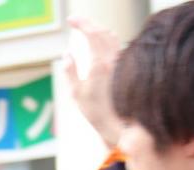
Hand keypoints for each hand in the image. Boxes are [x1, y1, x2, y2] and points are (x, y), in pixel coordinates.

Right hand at [64, 17, 122, 148]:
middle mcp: (114, 60)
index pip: (91, 34)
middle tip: (76, 22)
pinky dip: (106, 40)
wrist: (121, 124)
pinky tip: (101, 44)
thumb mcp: (76, 94)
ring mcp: (122, 63)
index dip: (81, 23)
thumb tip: (67, 54)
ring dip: (98, 30)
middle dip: (89, 23)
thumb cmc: (97, 113)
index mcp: (99, 64)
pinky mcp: (126, 68)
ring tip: (87, 30)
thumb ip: (70, 72)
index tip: (71, 20)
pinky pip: (117, 46)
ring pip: (112, 37)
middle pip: (102, 31)